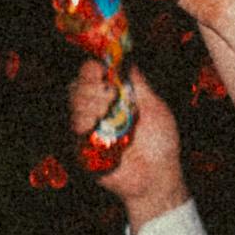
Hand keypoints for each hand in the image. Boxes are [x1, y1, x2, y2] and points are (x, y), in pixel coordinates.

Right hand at [70, 58, 187, 222]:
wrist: (158, 176)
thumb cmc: (161, 143)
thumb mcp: (154, 106)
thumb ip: (138, 83)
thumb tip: (126, 58)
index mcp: (115, 97)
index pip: (93, 75)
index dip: (92, 68)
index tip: (101, 69)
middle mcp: (98, 110)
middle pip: (77, 85)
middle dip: (90, 86)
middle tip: (109, 96)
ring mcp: (89, 128)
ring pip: (73, 104)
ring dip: (88, 103)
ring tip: (106, 113)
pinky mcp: (81, 147)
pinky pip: (72, 129)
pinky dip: (82, 122)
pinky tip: (95, 125)